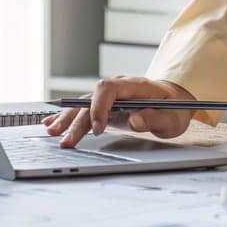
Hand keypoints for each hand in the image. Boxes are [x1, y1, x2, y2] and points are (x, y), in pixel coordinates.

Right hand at [42, 76, 195, 147]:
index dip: (99, 107)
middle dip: (76, 120)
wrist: (175, 99)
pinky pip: (83, 107)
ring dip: (67, 118)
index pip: (107, 88)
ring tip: (51, 132)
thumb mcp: (172, 117)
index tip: (99, 129)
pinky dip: (68, 116)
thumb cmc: (174, 107)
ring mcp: (110, 95)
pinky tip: (52, 122)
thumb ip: (154, 118)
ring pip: (83, 103)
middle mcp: (118, 87)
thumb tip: (134, 120)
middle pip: (90, 99)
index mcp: (133, 85)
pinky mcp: (105, 104)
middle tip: (66, 141)